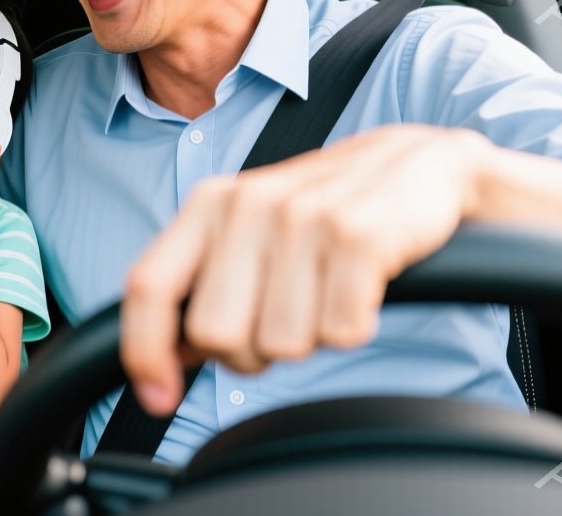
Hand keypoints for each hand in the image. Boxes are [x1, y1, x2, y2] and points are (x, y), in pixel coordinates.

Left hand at [121, 124, 488, 414]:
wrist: (419, 164)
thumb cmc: (323, 210)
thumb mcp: (248, 228)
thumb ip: (200, 282)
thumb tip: (166, 355)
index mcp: (208, 204)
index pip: (149, 286)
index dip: (143, 351)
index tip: (158, 398)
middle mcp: (246, 205)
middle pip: (215, 334)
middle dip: (249, 352)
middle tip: (283, 319)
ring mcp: (301, 218)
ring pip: (281, 344)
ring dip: (308, 338)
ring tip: (325, 294)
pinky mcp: (358, 237)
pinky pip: (339, 333)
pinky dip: (352, 327)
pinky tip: (359, 290)